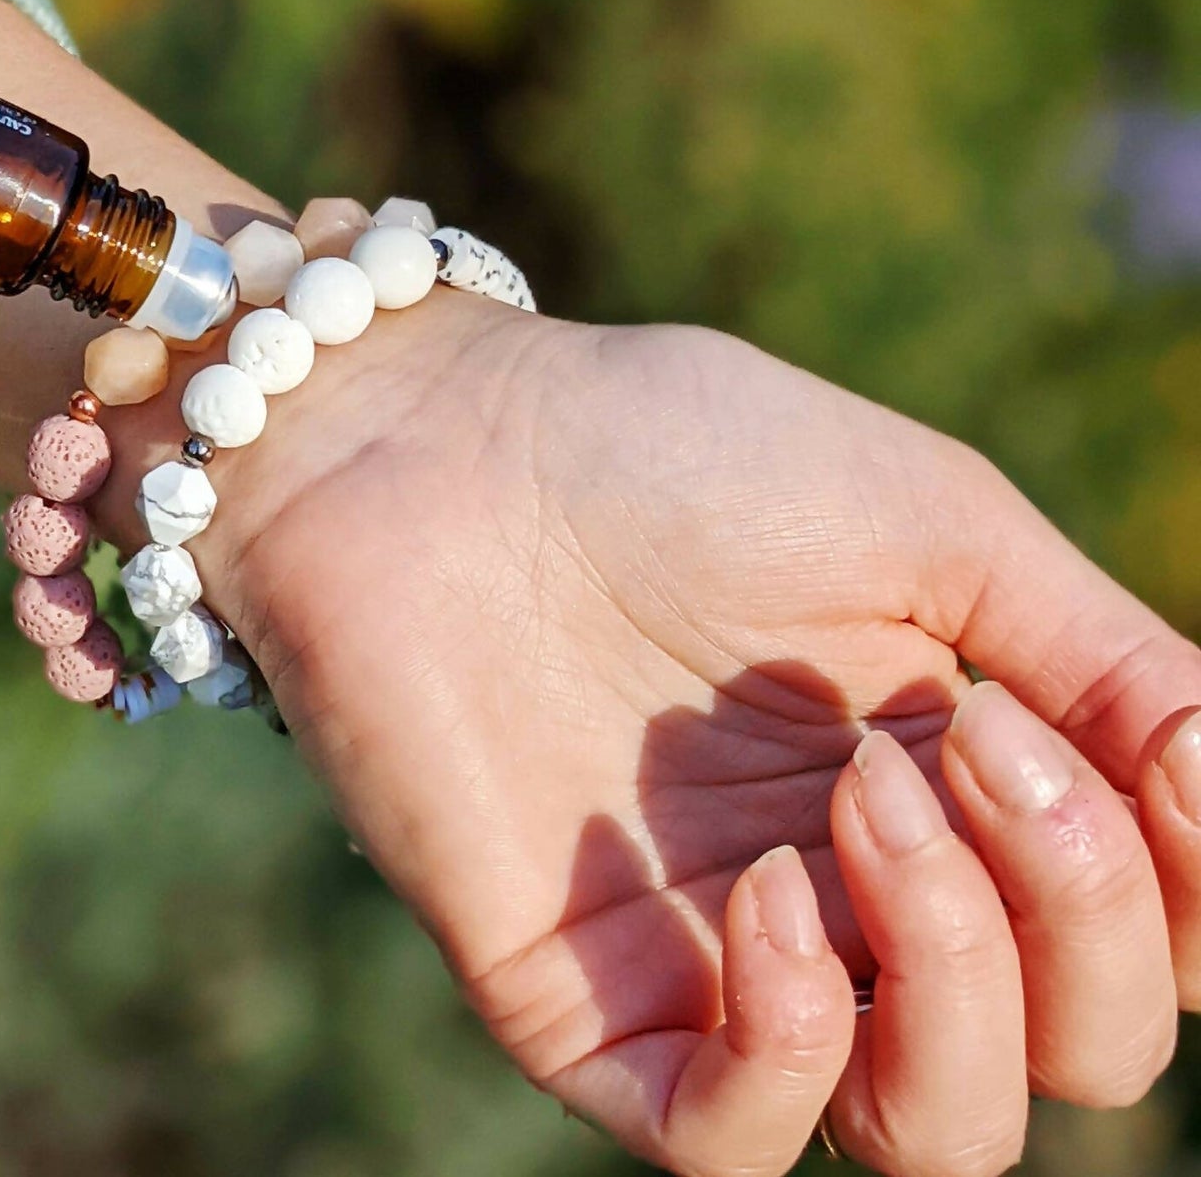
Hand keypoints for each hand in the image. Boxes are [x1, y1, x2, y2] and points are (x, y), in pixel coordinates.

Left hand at [131, 294, 1200, 1175]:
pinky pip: (729, 1143)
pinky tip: (770, 899)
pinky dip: (797, 1046)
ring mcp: (720, 960)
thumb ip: (1102, 660)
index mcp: (954, 787)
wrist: (426, 443)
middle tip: (953, 739)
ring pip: (933, 1135)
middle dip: (1074, 915)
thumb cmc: (664, 447)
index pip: (1150, 948)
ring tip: (859, 804)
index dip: (1186, 884)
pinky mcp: (582, 1000)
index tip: (1142, 748)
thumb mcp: (932, 521)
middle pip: (1070, 1053)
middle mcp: (858, 897)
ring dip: (959, 982)